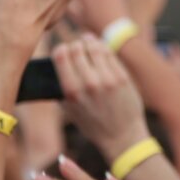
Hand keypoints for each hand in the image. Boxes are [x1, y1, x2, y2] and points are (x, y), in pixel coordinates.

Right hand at [53, 36, 147, 159]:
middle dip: (75, 45)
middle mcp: (89, 83)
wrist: (122, 136)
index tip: (63, 51)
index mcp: (72, 91)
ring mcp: (107, 79)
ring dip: (88, 42)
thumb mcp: (70, 109)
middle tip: (76, 48)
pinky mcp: (121, 76)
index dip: (60, 49)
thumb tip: (57, 64)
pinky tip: (99, 48)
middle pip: (76, 48)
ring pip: (93, 46)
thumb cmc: (93, 124)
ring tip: (88, 44)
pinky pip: (108, 52)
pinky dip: (101, 47)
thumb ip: (62, 87)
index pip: (60, 55)